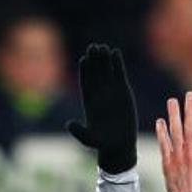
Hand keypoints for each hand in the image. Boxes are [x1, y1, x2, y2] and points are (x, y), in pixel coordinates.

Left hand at [66, 44, 137, 173]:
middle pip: (95, 73)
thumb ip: (79, 132)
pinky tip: (115, 52)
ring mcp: (111, 91)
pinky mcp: (123, 91)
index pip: (85, 82)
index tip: (84, 60)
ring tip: (103, 47)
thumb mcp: (89, 139)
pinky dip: (117, 64)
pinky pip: (119, 74)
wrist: (118, 144)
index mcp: (89, 101)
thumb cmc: (102, 143)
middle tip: (93, 47)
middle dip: (94, 61)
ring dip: (104, 58)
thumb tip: (68, 125)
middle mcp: (99, 94)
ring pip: (106, 70)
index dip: (84, 71)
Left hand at [155, 92, 191, 191]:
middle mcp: (191, 152)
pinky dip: (162, 132)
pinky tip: (160, 121)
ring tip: (172, 101)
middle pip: (189, 124)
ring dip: (173, 114)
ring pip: (174, 131)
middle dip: (189, 108)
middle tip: (189, 94)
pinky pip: (164, 144)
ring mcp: (177, 157)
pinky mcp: (167, 164)